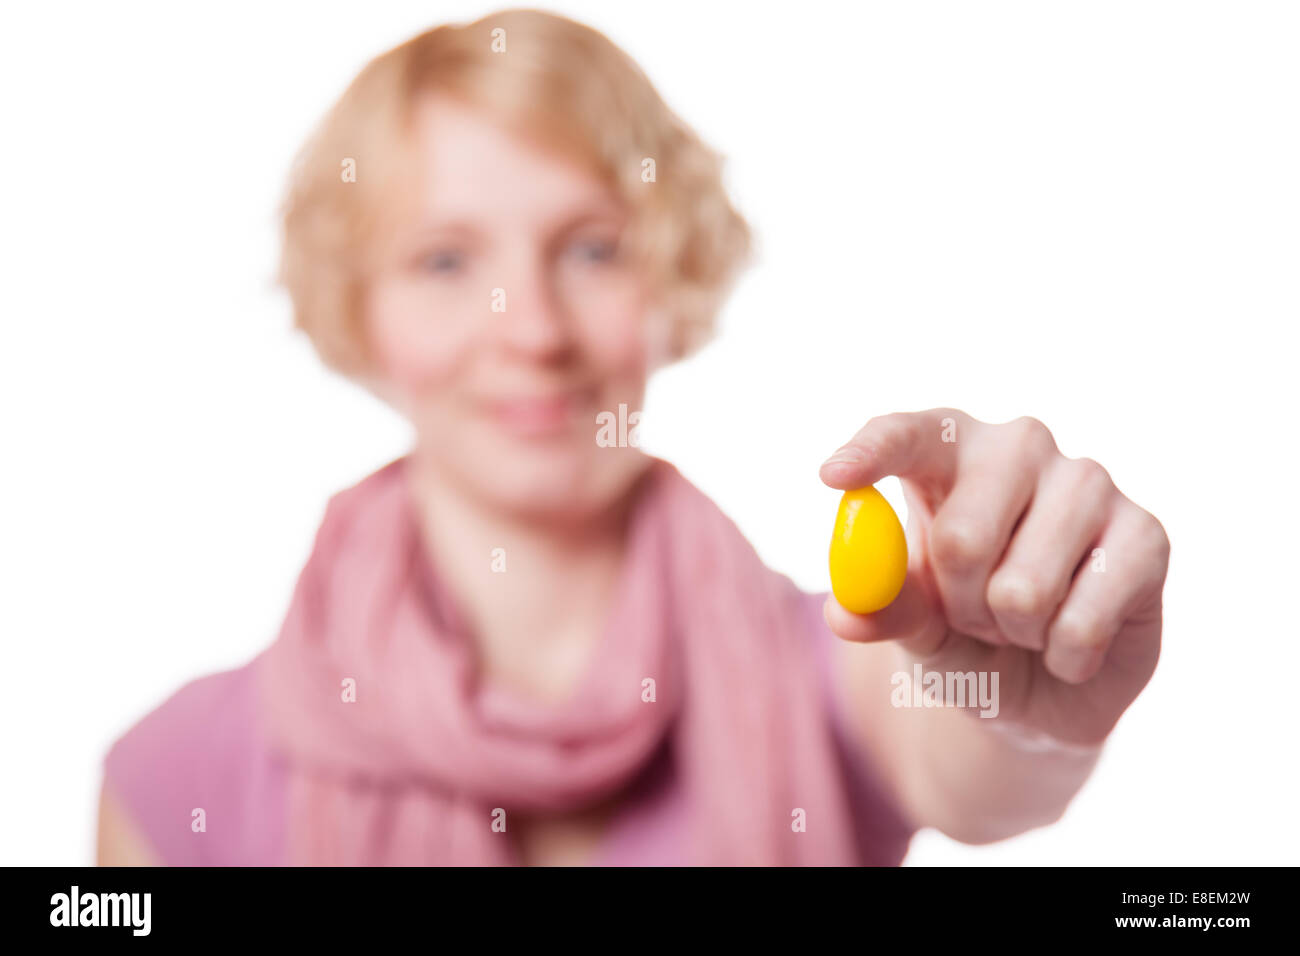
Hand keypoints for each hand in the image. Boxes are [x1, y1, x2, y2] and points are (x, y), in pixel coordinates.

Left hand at [820, 408, 1168, 747]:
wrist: (1043, 684)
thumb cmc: (963, 631)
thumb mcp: (913, 625)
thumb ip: (883, 609)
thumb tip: (846, 611)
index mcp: (949, 450)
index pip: (908, 433)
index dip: (873, 451)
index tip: (834, 476)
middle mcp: (1021, 447)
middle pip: (962, 535)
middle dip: (958, 605)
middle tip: (975, 615)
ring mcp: (1090, 482)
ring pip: (1024, 588)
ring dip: (1013, 633)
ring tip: (1025, 623)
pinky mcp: (1147, 534)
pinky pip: (1082, 621)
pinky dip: (1064, 656)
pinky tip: (1074, 642)